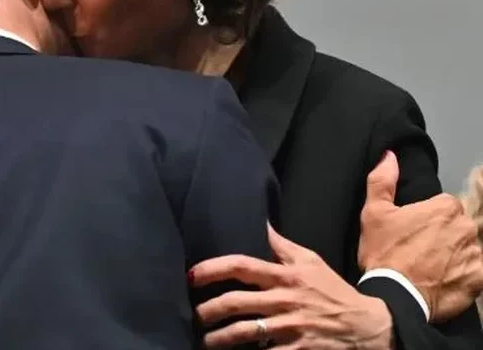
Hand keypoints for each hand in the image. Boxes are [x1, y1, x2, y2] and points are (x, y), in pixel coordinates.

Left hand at [190, 225, 393, 348]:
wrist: (369, 326)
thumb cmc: (334, 290)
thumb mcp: (311, 261)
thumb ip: (282, 245)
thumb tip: (260, 222)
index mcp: (285, 275)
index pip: (242, 266)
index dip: (213, 269)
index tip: (191, 275)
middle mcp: (285, 300)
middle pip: (237, 303)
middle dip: (209, 309)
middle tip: (193, 314)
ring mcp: (291, 327)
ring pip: (246, 332)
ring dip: (220, 338)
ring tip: (205, 341)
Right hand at [359, 151, 482, 321]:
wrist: (395, 297)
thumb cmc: (383, 253)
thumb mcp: (373, 213)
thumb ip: (382, 181)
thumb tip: (389, 156)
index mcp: (444, 208)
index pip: (444, 205)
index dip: (428, 218)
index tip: (414, 231)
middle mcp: (466, 228)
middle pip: (459, 226)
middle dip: (445, 235)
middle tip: (422, 250)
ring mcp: (476, 255)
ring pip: (468, 248)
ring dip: (455, 255)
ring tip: (433, 268)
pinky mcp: (480, 279)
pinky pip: (478, 271)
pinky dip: (466, 274)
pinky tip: (448, 280)